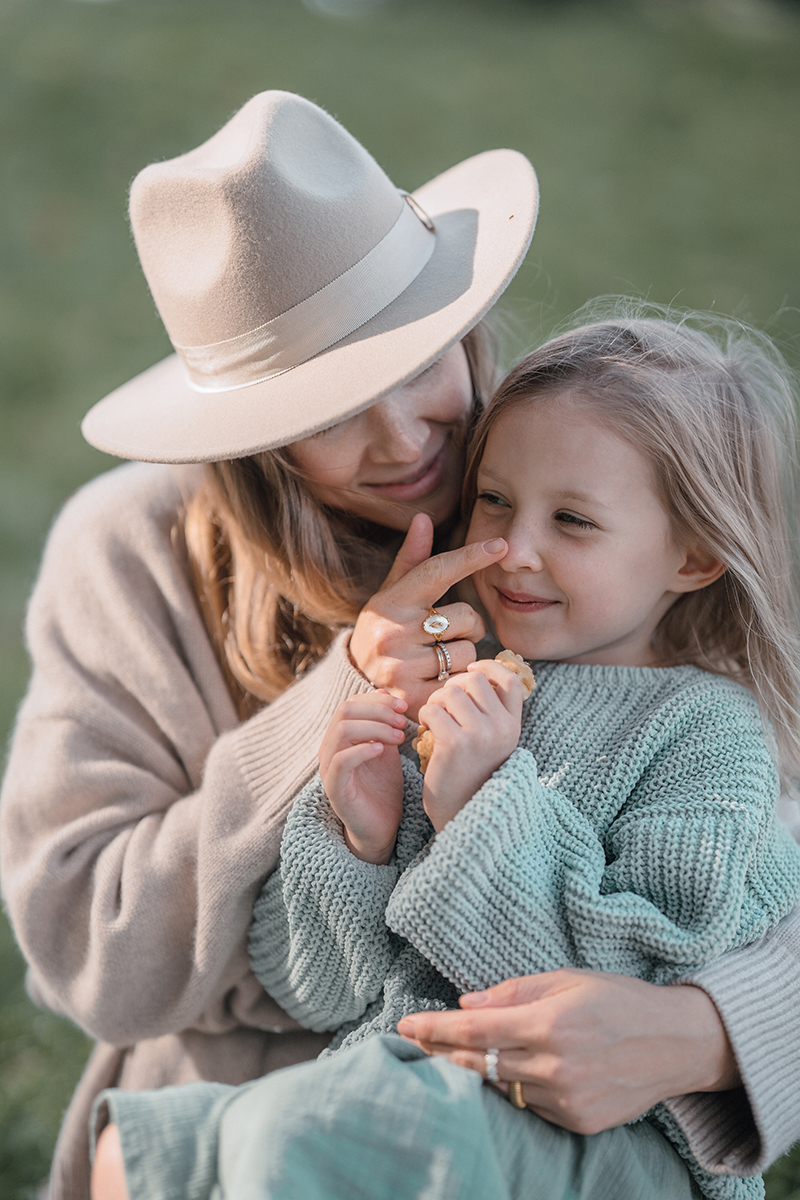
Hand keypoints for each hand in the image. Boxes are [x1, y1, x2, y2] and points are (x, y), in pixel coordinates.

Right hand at [318, 691, 407, 863]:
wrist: (382, 827)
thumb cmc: (384, 787)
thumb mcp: (387, 748)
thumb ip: (384, 724)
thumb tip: (385, 693)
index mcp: (340, 737)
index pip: (351, 703)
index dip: (378, 701)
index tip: (403, 707)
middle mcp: (329, 749)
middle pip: (344, 711)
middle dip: (378, 711)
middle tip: (402, 721)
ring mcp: (329, 768)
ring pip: (342, 731)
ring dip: (374, 728)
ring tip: (398, 737)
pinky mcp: (334, 789)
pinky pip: (340, 761)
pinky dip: (362, 750)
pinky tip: (382, 751)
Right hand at [348, 513, 506, 720]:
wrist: (354, 678)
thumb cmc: (384, 627)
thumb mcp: (393, 593)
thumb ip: (412, 559)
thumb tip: (423, 517)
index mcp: (392, 602)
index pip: (438, 571)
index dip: (471, 556)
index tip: (500, 545)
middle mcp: (393, 632)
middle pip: (466, 619)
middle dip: (468, 626)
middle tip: (447, 633)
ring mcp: (401, 666)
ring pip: (467, 652)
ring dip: (463, 655)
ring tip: (439, 657)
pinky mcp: (413, 696)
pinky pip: (461, 681)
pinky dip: (458, 679)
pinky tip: (440, 678)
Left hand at [396, 969, 739, 1132]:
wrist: (676, 1043)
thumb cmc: (620, 1000)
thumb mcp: (568, 979)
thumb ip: (513, 991)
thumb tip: (466, 1003)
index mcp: (548, 1023)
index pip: (474, 1031)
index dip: (434, 1029)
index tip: (405, 1025)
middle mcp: (554, 1065)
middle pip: (478, 1064)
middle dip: (441, 1053)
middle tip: (413, 1041)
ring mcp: (566, 1099)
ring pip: (501, 1087)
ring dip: (472, 1072)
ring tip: (446, 1057)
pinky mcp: (578, 1121)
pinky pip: (531, 1105)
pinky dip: (513, 1088)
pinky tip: (502, 1073)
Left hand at [418, 660, 523, 831]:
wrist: (461, 813)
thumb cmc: (470, 774)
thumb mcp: (492, 742)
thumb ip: (490, 712)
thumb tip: (475, 671)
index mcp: (513, 726)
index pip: (510, 680)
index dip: (490, 666)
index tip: (472, 668)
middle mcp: (502, 728)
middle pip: (475, 680)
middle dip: (453, 686)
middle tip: (442, 706)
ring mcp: (480, 735)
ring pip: (451, 691)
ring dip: (435, 702)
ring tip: (433, 720)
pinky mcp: (456, 744)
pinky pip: (433, 710)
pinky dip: (424, 716)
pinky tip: (425, 730)